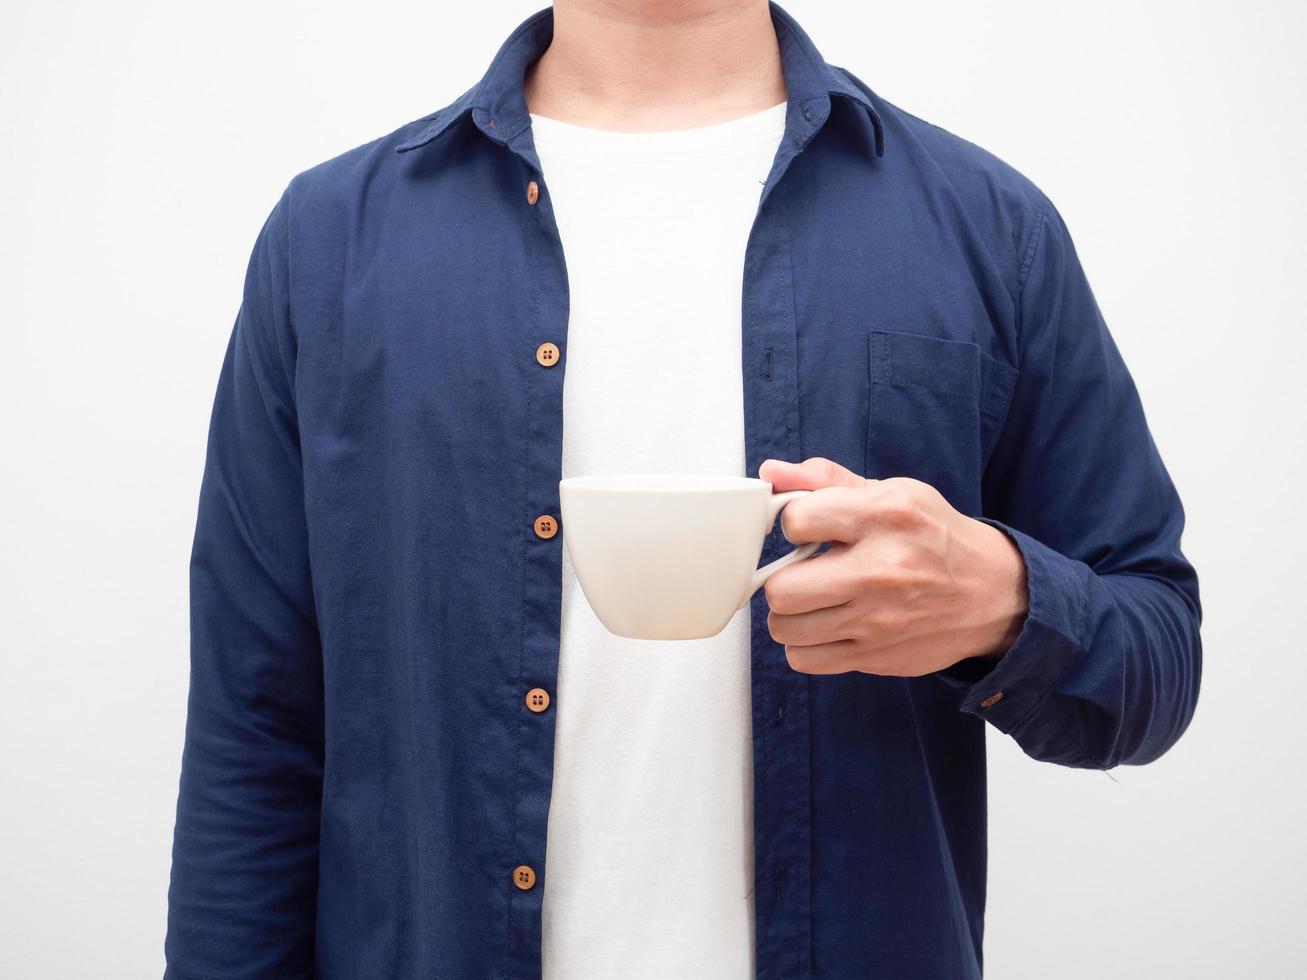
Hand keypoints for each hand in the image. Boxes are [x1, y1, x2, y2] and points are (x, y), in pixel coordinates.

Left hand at [759, 457, 1027, 675]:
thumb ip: (827, 480)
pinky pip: (804, 659)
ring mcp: (878, 620)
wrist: (992, 595)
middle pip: (782, 588)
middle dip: (783, 577)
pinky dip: (806, 645)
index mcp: (886, 516)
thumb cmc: (935, 538)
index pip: (797, 521)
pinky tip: (827, 625)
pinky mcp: (875, 657)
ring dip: (791, 614)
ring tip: (815, 599)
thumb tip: (772, 472)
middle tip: (803, 571)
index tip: (808, 529)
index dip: (793, 523)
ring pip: (785, 627)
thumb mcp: (892, 492)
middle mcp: (882, 570)